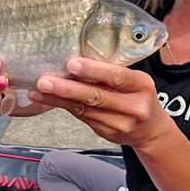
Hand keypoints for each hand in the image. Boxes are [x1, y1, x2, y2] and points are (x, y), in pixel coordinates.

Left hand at [28, 57, 171, 147]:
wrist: (151, 131)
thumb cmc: (140, 97)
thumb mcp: (136, 81)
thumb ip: (113, 73)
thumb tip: (78, 57)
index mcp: (142, 87)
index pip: (118, 77)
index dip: (94, 70)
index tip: (72, 63)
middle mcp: (133, 107)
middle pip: (96, 97)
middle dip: (68, 88)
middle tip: (45, 80)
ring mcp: (119, 123)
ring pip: (83, 109)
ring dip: (57, 99)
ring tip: (38, 89)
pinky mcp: (105, 133)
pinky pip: (80, 117)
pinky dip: (61, 106)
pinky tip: (45, 99)